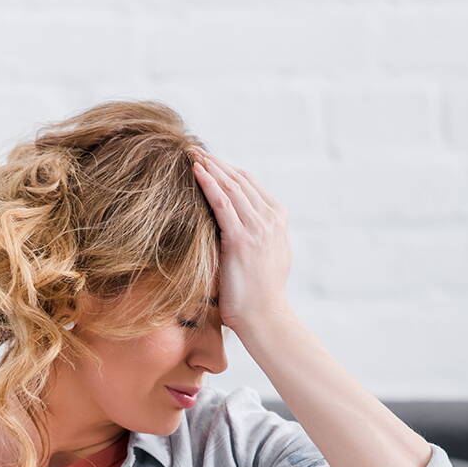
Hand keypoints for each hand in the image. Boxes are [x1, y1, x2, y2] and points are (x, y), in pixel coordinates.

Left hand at [192, 150, 292, 329]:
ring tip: (190, 153)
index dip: (227, 170)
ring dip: (209, 167)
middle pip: (240, 180)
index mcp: (277, 220)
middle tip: (194, 148)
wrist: (264, 318)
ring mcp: (258, 228)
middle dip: (216, 162)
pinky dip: (209, 184)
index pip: (249, 184)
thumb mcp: (264, 258)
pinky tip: (196, 171)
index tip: (207, 160)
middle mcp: (271, 219)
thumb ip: (255, 237)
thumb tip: (238, 229)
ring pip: (231, 187)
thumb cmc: (257, 296)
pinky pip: (222, 203)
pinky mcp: (241, 239)